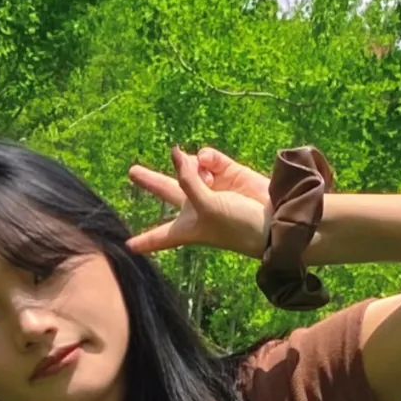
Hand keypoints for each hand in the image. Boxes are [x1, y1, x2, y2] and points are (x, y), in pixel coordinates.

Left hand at [126, 145, 270, 259]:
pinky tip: (211, 163)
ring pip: (188, 167)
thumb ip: (188, 180)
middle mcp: (195, 208)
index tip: (128, 247)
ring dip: (190, 164)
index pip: (160, 236)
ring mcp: (211, 189)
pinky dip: (207, 158)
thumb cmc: (238, 226)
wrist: (273, 220)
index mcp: (187, 228)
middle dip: (151, 181)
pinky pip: (208, 158)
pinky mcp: (227, 173)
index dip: (144, 241)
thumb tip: (177, 153)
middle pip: (167, 191)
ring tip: (203, 173)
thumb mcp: (207, 207)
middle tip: (132, 172)